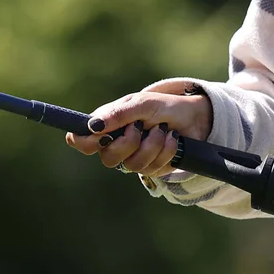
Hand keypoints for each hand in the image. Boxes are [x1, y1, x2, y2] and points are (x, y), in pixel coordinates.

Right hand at [65, 78, 214, 178]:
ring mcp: (133, 157)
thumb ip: (118, 114)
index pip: (80, 140)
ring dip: (152, 145)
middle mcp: (116, 144)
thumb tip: (93, 125)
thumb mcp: (142, 104)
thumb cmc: (164, 106)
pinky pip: (152, 169)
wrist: (194, 117)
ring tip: (162, 130)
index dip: (84, 142)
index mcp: (107, 125)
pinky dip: (165, 151)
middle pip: (107, 158)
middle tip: (140, 128)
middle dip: (128, 143)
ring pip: (132, 166)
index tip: (101, 136)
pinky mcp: (152, 168)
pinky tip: (172, 140)